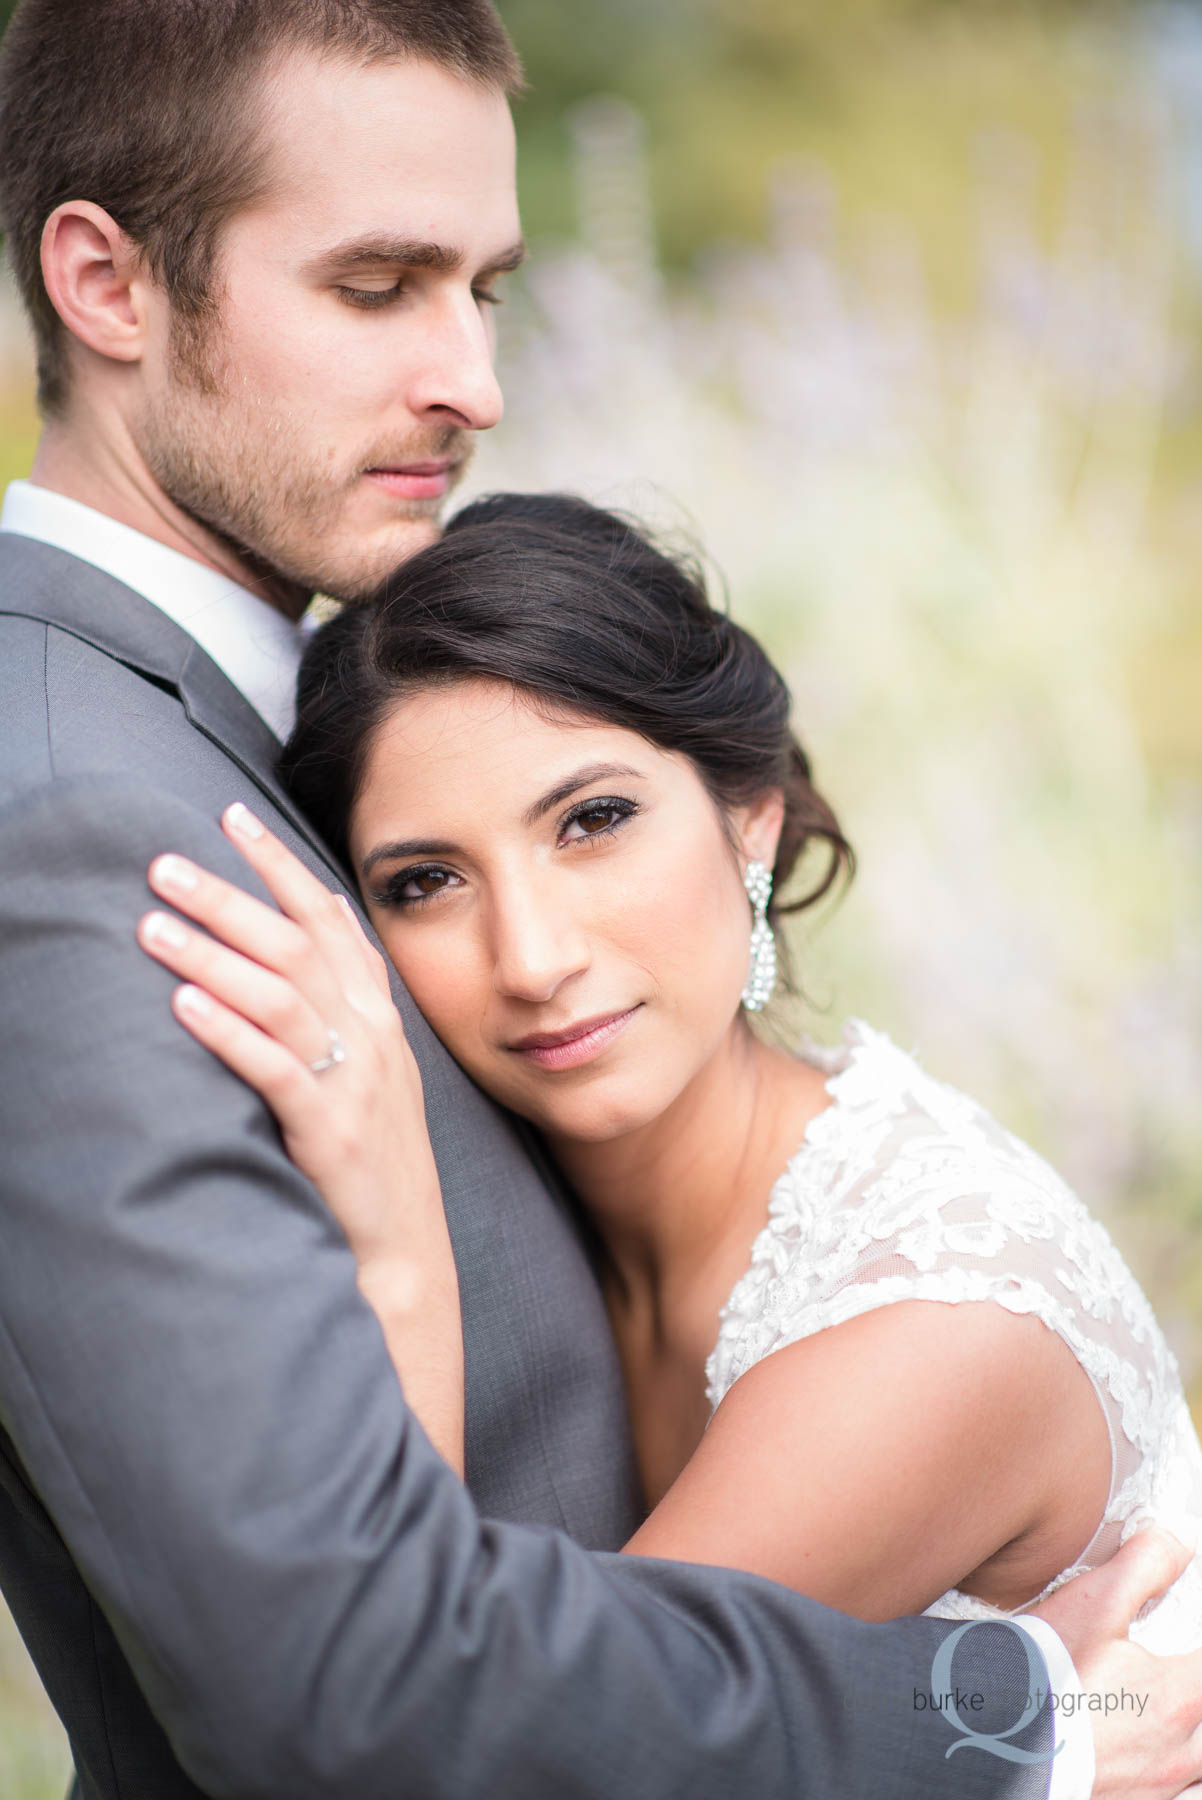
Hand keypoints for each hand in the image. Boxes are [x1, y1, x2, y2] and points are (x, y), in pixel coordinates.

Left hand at [136, 801, 464, 1471]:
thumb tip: (288, 948)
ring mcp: (357, 1084)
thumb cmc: (375, 1168)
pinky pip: (275, 1068)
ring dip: (213, 952)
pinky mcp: (332, 1131)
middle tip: (164, 863)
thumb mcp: (370, 1077)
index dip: (283, 864)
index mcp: (380, 1019)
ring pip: (281, 995)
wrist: (407, 1259)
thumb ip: (338, 1013)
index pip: (331, 918)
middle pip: (296, 944)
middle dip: (229, 896)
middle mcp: (373, 1039)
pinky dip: (228, 1029)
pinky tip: (183, 1002)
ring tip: (152, 923)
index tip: (235, 818)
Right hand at [1030, 1528, 1201, 1797]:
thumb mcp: (1093, 1604)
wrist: (994, 1743)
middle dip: (1196, 1691)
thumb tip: (1179, 1539)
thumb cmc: (1043, 1676)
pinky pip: (1171, 1788)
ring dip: (1188, 1737)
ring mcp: (1155, 1788)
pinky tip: (1132, 1750)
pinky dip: (1164, 1768)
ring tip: (1156, 1710)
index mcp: (1180, 1698)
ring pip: (1197, 1763)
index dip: (1198, 1643)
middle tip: (1174, 1672)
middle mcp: (1178, 1752)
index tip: (1185, 1633)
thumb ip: (1144, 1565)